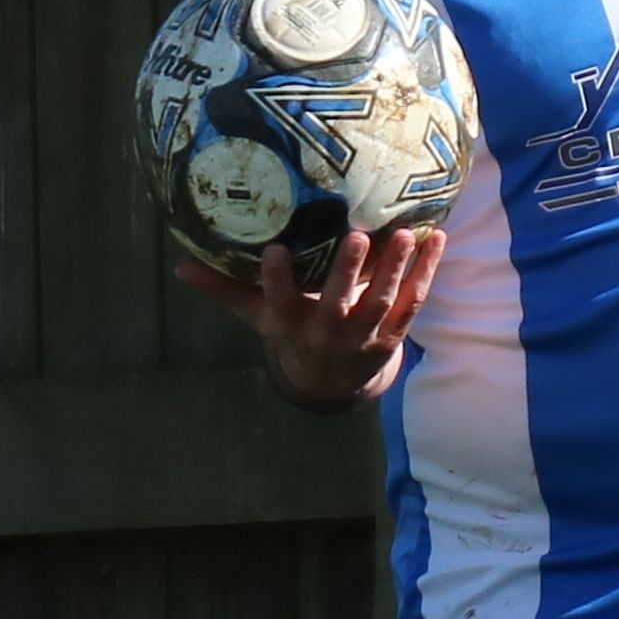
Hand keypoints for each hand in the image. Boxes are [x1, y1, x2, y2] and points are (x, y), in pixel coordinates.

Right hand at [175, 227, 445, 408]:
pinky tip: (437, 239)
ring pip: (383, 302)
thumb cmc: (292, 334)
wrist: (333, 384)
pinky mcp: (394, 333)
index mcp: (293, 323)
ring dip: (396, 269)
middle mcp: (329, 331)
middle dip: (349, 272)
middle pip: (340, 303)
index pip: (281, 301)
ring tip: (407, 235)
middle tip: (357, 236)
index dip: (276, 278)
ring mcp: (365, 334)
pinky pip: (414, 302)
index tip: (274, 248)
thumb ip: (225, 289)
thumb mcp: (258, 316)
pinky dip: (427, 272)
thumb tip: (181, 266)